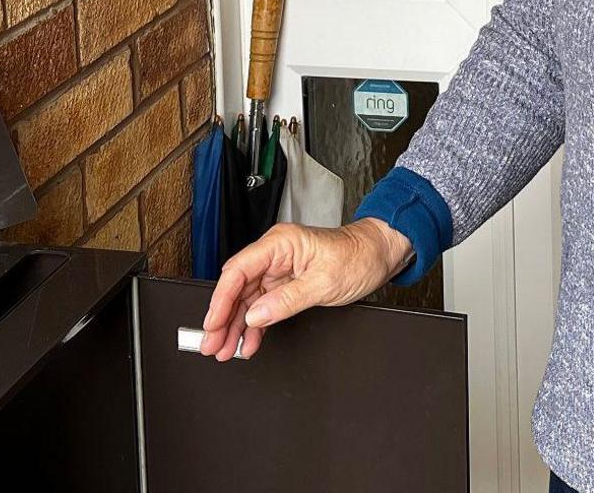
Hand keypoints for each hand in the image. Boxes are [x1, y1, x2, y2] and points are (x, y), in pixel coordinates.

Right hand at [195, 218, 413, 360]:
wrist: (380, 254)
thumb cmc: (358, 256)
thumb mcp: (324, 282)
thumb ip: (287, 300)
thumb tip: (256, 315)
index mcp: (280, 244)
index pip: (238, 271)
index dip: (221, 300)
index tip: (213, 323)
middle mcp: (275, 254)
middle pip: (237, 288)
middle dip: (224, 318)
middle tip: (213, 344)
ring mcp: (280, 269)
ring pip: (248, 300)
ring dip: (236, 326)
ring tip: (226, 349)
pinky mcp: (287, 282)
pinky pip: (264, 305)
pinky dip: (255, 324)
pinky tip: (249, 341)